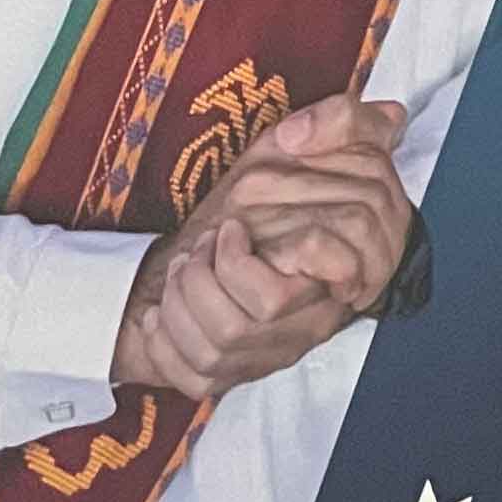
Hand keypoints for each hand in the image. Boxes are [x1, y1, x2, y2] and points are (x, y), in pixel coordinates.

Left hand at [110, 96, 415, 402]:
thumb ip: (343, 122)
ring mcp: (269, 353)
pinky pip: (193, 376)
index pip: (342, 269)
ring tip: (183, 265)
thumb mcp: (304, 143)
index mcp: (344, 270)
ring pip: (225, 336)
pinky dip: (165, 338)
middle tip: (207, 238)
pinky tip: (158, 311)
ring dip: (186, 291)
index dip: (290, 246)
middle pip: (268, 304)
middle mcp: (310, 319)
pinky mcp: (225, 379)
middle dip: (218, 264)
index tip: (239, 224)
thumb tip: (324, 129)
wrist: (214, 249)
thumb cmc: (267, 197)